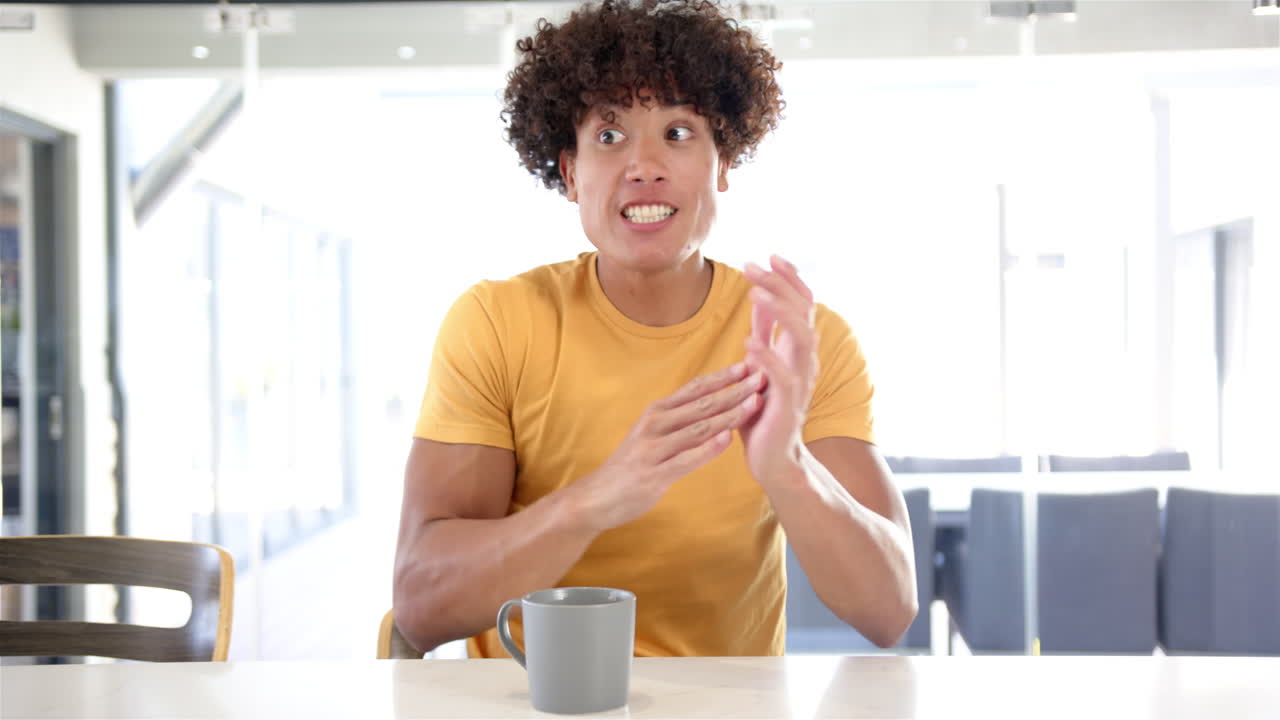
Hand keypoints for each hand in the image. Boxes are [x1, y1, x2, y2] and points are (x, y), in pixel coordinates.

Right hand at [569, 362, 764, 532]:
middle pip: (702, 404)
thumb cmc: (633, 465)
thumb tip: (713, 405)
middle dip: (734, 391)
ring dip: (729, 415)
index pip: (695, 388)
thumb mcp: (654, 434)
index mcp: (657, 412)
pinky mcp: (653, 473)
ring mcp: (652, 448)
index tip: (749, 365)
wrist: (597, 497)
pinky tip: (727, 440)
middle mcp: (654, 424)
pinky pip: (685, 458)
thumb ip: (680, 420)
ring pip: (698, 428)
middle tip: (762, 378)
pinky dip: (707, 448)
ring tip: (754, 404)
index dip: (723, 376)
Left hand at [740, 255, 818, 484]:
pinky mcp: (788, 406)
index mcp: (798, 350)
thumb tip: (759, 295)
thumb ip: (763, 332)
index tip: (770, 256)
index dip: (789, 278)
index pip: (802, 304)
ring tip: (757, 292)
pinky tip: (749, 342)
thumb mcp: (761, 364)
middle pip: (805, 312)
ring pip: (803, 338)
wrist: (773, 460)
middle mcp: (805, 362)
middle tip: (756, 265)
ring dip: (781, 312)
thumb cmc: (762, 411)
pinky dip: (768, 357)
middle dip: (781, 285)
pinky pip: (783, 377)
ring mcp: (800, 383)